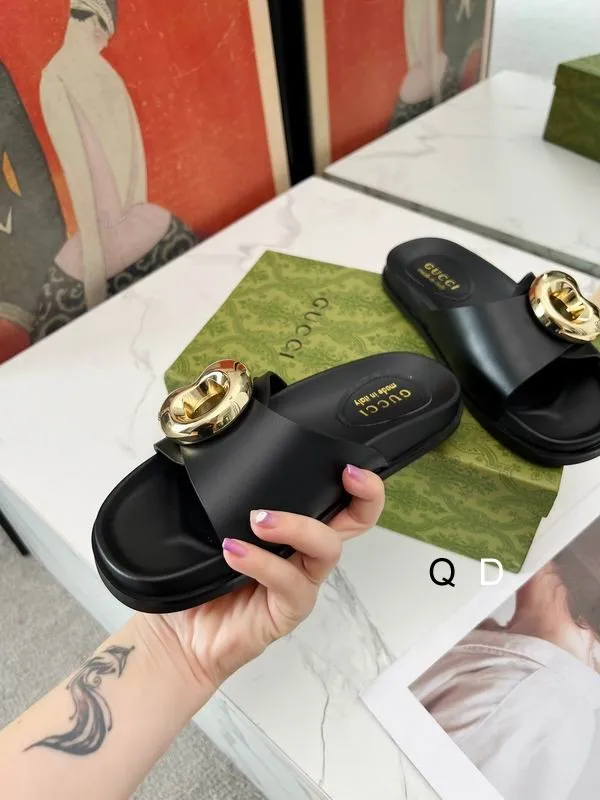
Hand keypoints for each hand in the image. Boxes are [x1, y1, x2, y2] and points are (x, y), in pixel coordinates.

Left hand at [144, 466, 384, 691]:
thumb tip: (222, 454)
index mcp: (295, 528)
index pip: (338, 500)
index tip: (349, 463)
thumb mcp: (215, 527)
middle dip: (365, 496)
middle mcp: (306, 553)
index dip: (358, 483)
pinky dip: (261, 561)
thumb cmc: (200, 576)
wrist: (180, 635)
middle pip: (356, 523)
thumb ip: (230, 498)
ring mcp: (301, 581)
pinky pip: (287, 581)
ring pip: (326, 547)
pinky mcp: (288, 609)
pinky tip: (233, 551)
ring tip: (258, 520)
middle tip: (347, 475)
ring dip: (297, 525)